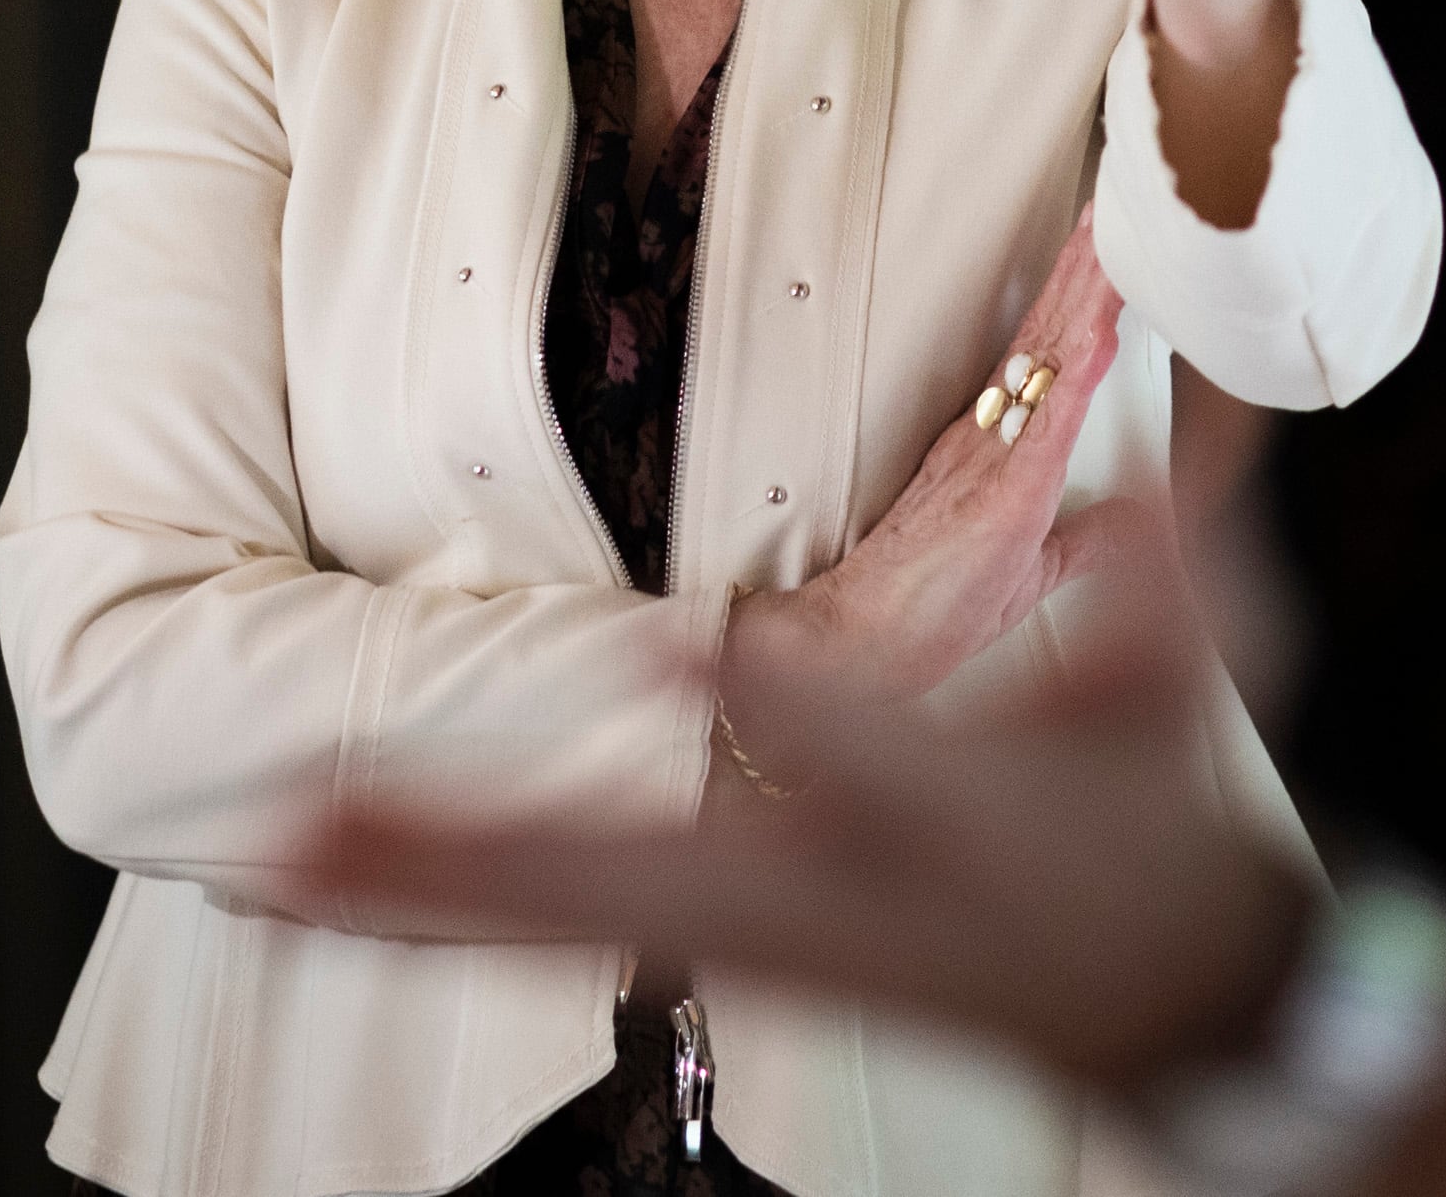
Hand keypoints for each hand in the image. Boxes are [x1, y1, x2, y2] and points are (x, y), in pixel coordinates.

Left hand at [337, 533, 1316, 1094]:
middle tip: (330, 829)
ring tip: (268, 862)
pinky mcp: (719, 942)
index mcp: (947, 814)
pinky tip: (312, 899)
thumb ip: (1157, 558)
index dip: (787, 702)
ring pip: (559, 915)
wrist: (1151, 987)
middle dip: (484, 856)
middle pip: (633, 877)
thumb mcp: (1178, 680)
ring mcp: (760, 934)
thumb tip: (1136, 457)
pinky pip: (546, 935)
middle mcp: (828, 894)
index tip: (703, 643)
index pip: (870, 754)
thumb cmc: (1141, 812)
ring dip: (410, 891)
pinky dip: (422, 915)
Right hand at [728, 216, 1148, 720]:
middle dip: (1083, 271)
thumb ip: (1087, 541)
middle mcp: (991, 436)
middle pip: (1048, 336)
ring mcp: (995, 455)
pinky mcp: (1001, 491)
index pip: (1049, 359)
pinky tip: (1103, 327)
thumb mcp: (1035, 569)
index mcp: (996, 447)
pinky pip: (1048, 416)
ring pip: (1049, 357)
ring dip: (1084, 294)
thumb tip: (1135, 521)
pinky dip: (1078, 367)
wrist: (863, 648)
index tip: (1105, 249)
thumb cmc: (932, 612)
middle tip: (1111, 205)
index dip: (1079, 302)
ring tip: (1109, 233)